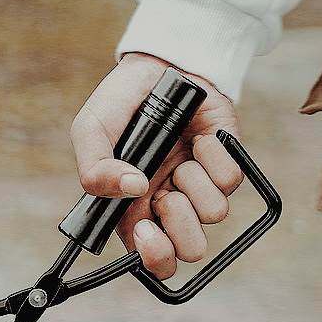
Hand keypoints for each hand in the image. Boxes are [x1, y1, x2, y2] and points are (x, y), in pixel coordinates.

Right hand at [70, 53, 242, 276]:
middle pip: (189, 249)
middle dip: (180, 225)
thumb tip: (133, 190)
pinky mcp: (226, 166)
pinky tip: (200, 139)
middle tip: (166, 195)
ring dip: (194, 184)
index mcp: (134, 210)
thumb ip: (94, 169)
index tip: (147, 229)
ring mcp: (200, 187)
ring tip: (180, 157)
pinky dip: (214, 157)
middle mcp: (168, 205)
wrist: (163, 63)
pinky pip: (229, 181)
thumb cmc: (123, 101)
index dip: (154, 256)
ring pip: (213, 215)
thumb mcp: (91, 130)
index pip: (151, 258)